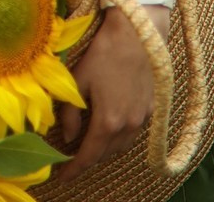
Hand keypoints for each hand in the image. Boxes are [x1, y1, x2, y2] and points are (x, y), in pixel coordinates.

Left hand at [57, 4, 170, 182]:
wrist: (136, 37)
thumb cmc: (102, 54)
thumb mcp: (77, 80)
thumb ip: (70, 112)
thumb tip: (66, 136)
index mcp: (108, 121)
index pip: (89, 155)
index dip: (75, 167)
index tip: (63, 175)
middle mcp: (128, 126)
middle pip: (106, 152)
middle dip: (88, 157)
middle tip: (70, 158)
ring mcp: (142, 120)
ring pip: (121, 145)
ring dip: (104, 148)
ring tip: (87, 144)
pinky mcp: (150, 111)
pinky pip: (132, 134)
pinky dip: (118, 137)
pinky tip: (107, 127)